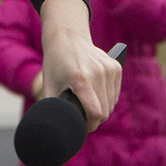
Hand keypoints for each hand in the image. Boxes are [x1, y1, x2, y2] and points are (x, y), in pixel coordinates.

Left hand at [38, 0, 121, 130]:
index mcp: (81, 79)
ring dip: (102, 108)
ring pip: (111, 103)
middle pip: (105, 111)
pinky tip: (96, 94)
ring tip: (88, 104)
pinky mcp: (115, 67)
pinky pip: (115, 93)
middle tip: (82, 116)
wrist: (67, 36)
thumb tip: (50, 128)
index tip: (83, 127)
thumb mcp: (49, 84)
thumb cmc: (55, 63)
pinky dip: (108, 98)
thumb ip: (50, 108)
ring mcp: (109, 69)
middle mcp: (98, 73)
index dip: (90, 125)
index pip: (96, 113)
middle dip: (94, 119)